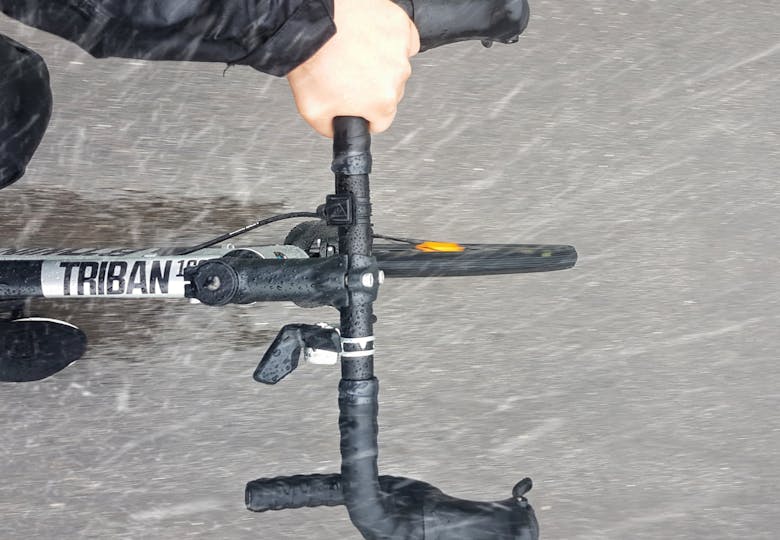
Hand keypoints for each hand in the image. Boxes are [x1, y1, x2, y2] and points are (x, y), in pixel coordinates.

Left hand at [286, 0, 419, 137]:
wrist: (310, 22)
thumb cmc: (312, 59)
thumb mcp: (313, 111)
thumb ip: (332, 129)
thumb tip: (339, 132)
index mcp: (382, 102)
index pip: (381, 121)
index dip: (364, 115)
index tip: (355, 105)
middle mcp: (397, 76)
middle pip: (389, 92)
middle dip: (370, 87)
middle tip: (346, 75)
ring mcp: (400, 48)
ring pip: (394, 66)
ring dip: (378, 63)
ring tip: (351, 54)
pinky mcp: (399, 25)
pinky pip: (401, 40)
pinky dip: (387, 41)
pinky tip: (367, 40)